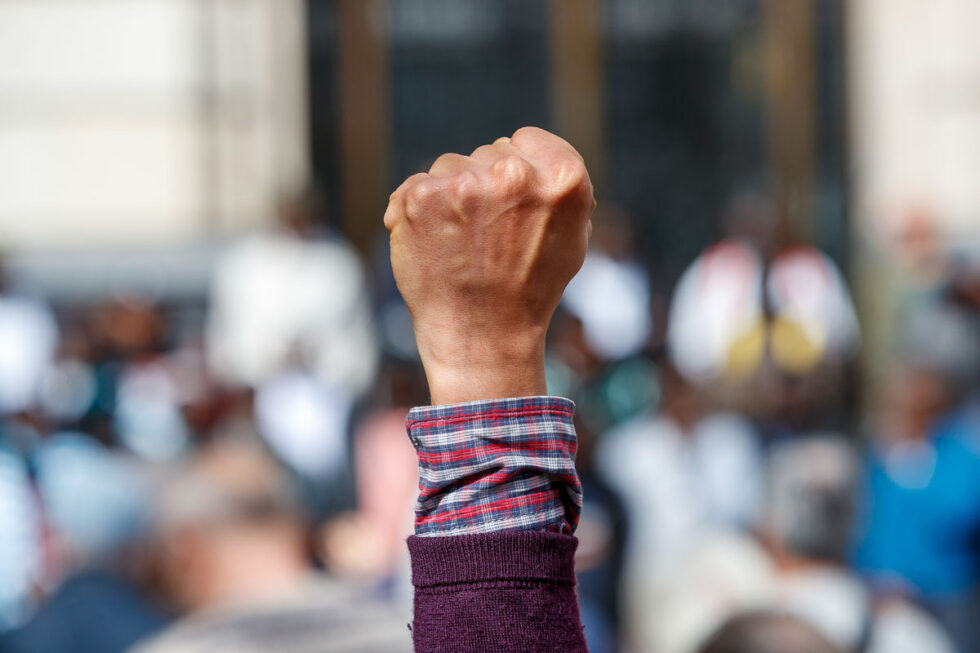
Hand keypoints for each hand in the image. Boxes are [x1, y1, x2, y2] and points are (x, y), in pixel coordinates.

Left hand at [385, 127, 594, 403]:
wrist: (482, 337)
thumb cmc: (530, 290)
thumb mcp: (572, 236)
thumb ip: (557, 189)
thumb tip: (535, 159)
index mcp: (563, 178)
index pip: (526, 140)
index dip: (520, 171)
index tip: (515, 208)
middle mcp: (514, 175)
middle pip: (488, 153)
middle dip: (485, 187)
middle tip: (489, 238)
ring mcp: (463, 185)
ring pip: (451, 167)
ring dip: (451, 198)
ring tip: (462, 245)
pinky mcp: (420, 198)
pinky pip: (417, 186)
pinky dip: (417, 212)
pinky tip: (433, 245)